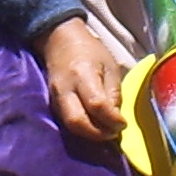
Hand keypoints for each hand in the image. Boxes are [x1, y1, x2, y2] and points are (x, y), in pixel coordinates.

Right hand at [38, 19, 125, 142]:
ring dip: (90, 134)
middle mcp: (65, 88)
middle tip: (113, 133)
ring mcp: (55, 97)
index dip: (111, 119)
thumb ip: (113, 93)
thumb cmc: (90, 51)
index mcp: (82, 74)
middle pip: (77, 121)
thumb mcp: (110, 66)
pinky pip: (66, 122)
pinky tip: (94, 127)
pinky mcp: (52, 103)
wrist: (60, 41)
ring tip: (105, 132)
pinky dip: (82, 129)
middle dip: (97, 134)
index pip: (96, 104)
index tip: (123, 123)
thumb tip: (116, 119)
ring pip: (70, 126)